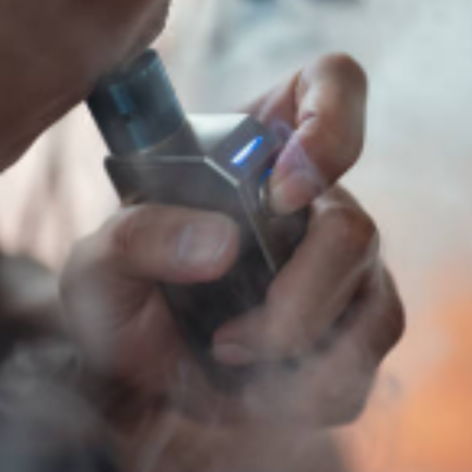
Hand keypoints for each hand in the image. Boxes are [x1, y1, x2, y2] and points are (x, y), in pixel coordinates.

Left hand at [62, 54, 404, 428]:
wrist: (137, 377)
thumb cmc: (124, 299)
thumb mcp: (98, 263)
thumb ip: (136, 237)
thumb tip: (222, 245)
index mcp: (265, 144)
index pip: (335, 84)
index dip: (332, 124)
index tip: (282, 192)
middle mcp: (319, 198)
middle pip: (354, 226)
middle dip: (298, 295)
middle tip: (233, 334)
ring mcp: (348, 265)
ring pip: (373, 299)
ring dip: (298, 347)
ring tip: (232, 358)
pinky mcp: (358, 327)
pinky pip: (369, 356)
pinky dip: (313, 387)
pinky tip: (262, 385)